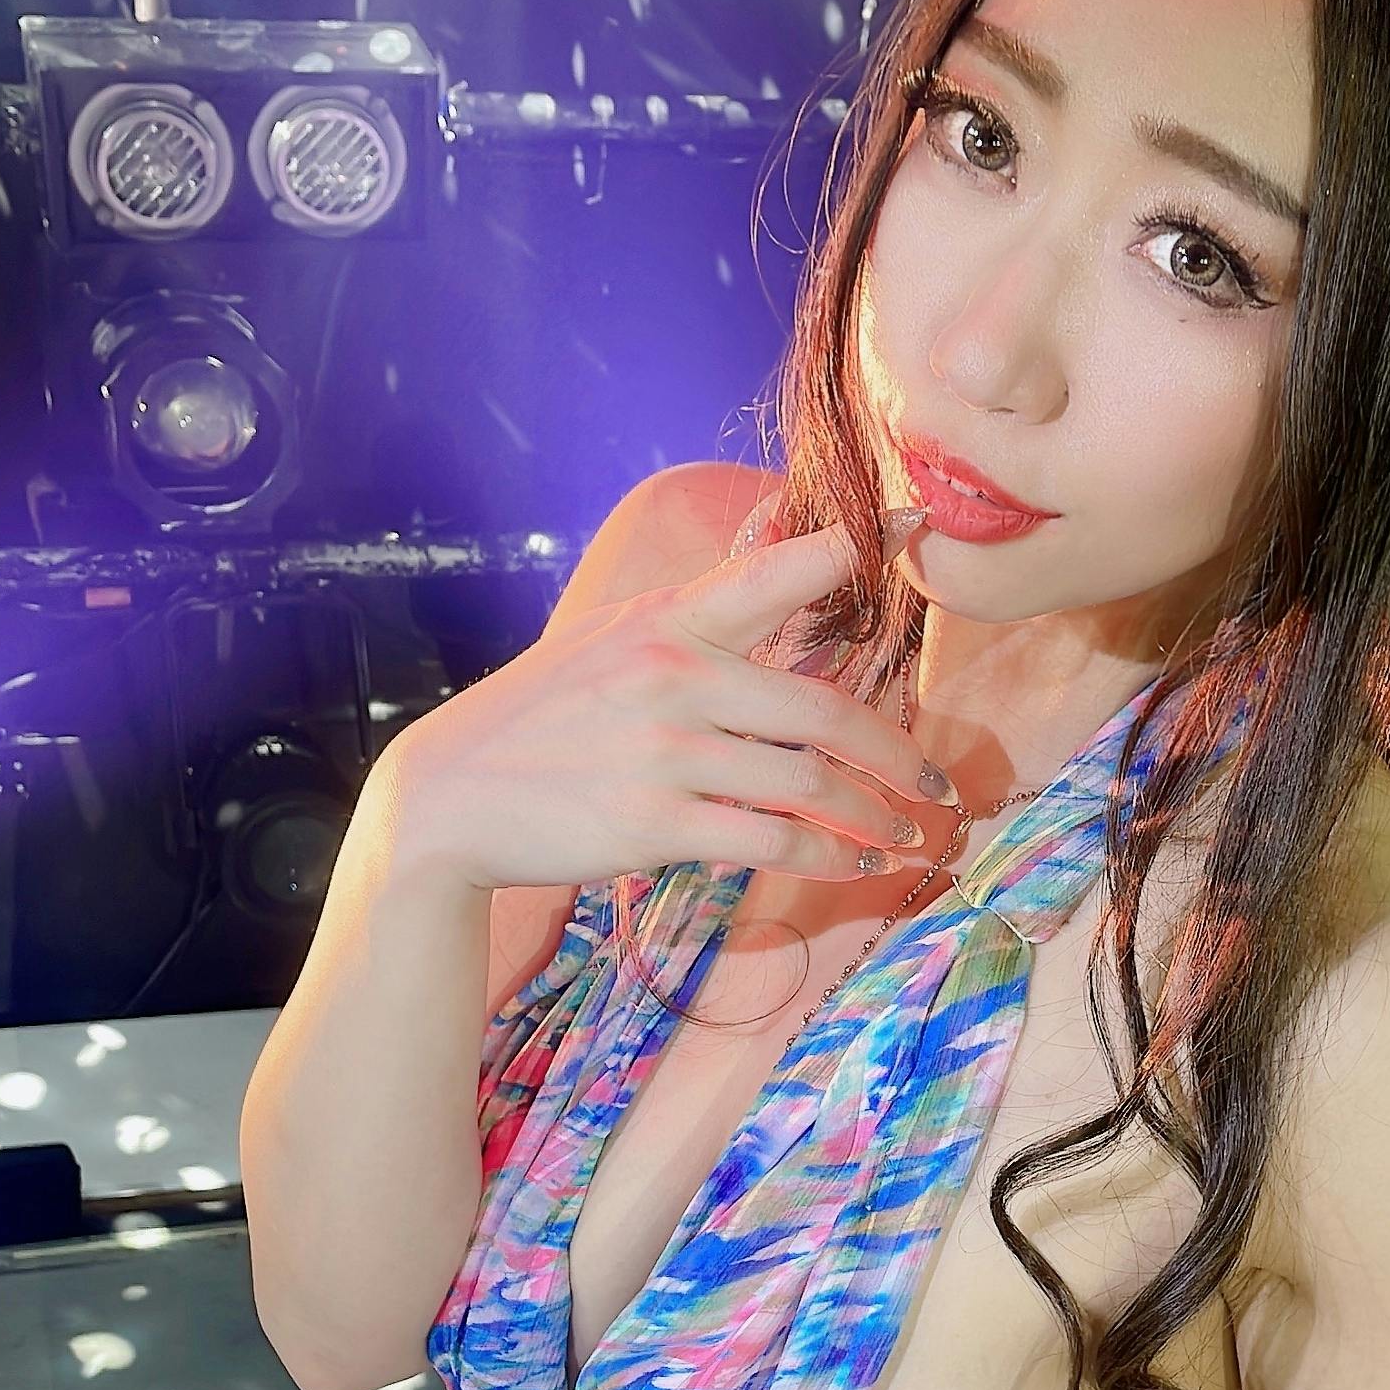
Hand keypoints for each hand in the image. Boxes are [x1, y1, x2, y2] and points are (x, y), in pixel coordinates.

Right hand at [376, 502, 941, 895]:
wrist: (451, 797)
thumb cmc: (546, 718)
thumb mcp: (613, 642)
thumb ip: (700, 621)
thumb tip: (790, 571)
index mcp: (669, 619)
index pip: (776, 570)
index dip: (851, 548)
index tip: (919, 526)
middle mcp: (675, 675)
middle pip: (825, 711)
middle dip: (898, 757)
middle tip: (937, 785)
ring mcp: (666, 752)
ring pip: (809, 784)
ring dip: (872, 819)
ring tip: (903, 837)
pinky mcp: (654, 823)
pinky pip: (769, 840)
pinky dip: (822, 856)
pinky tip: (847, 864)